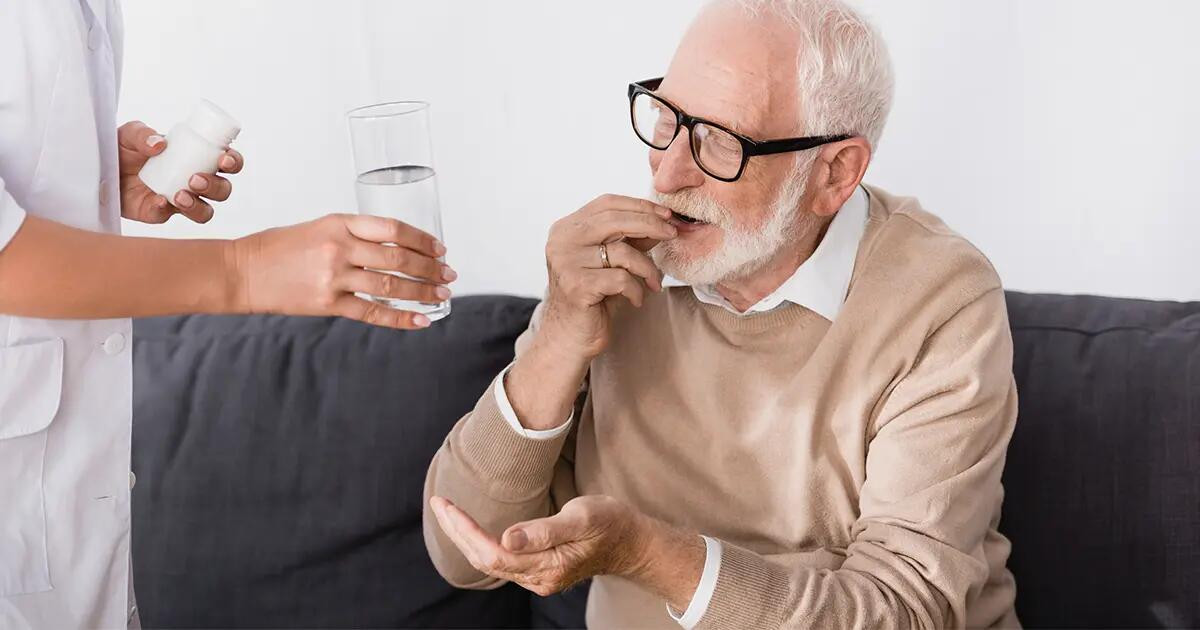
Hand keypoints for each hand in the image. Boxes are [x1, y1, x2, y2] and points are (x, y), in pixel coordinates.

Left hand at [117, 120, 243, 223]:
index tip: (224, 160)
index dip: (233, 162)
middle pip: (222, 190)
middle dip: (216, 186)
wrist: (95, 170)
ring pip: (205, 211)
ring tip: (179, 196)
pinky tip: (155, 200)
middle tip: (195, 179)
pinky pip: (168, 217)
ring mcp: (178, 200)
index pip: (227, 162)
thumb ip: (142, 134)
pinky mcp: (158, 213)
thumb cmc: (119, 149)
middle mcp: (193, 181)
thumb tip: (160, 145)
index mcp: (196, 158)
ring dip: (198, 206)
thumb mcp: (128, 134)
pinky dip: (163, 209)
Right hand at [230, 213, 455, 328]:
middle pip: (398, 258)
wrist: (242, 272)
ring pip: (391, 287)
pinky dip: (400, 318)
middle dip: (430, 269)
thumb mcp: (319, 227)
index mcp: (340, 223)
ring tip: (441, 296)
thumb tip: (396, 247)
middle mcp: (339, 248)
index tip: (440, 249)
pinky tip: (420, 321)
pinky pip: (372, 313)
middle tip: (448, 275)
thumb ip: (355, 234)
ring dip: (422, 292)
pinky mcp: (328, 303)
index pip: (393, 229)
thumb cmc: (279, 248)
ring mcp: (334, 277)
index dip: (422, 240)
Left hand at [429, 495, 652, 596]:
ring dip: (465, 539)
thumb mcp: (581, 518)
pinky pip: (500, 561)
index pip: (493, 552)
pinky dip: (480, 544)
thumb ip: (544, 531)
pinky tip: (471, 529)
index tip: (446, 505)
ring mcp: (538, 578)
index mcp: (547, 566)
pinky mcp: (539, 570)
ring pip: (490, 562)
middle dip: (457, 532)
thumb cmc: (610, 523)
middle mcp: (538, 578)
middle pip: (484, 560)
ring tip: (447, 513)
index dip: (465, 531)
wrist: (631, 542)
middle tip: (438, 504)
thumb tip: (507, 538)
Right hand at [539, 194, 676, 359]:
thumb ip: (630, 239)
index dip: (639, 206)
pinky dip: (637, 290)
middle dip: (651, 225)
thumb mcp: (612, 262)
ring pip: (623, 252)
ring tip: (653, 283)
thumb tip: (662, 220)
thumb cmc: (592, 299)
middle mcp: (562, 241)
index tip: (666, 214)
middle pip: (615, 220)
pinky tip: (636, 300)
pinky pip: (622, 279)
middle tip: (673, 234)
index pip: (607, 204)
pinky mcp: (577, 286)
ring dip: (647, 268)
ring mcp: (567, 263)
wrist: (569, 338)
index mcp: (567, 229)